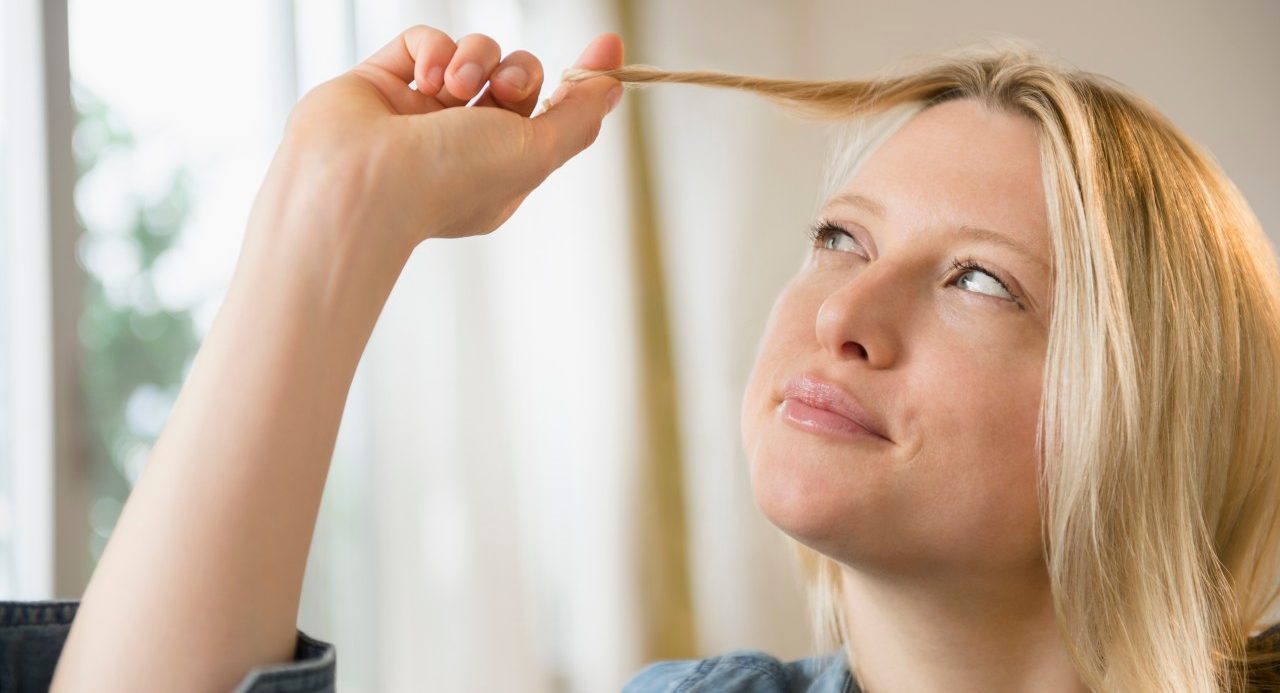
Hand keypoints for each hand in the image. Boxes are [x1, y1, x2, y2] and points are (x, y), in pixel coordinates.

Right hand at [255, 24, 624, 257]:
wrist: (361, 183)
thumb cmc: (448, 182)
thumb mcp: (536, 153)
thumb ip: (579, 116)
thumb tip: (613, 81)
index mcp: (501, 169)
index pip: (549, 115)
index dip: (578, 82)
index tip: (606, 46)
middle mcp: (462, 141)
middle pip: (516, 77)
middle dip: (520, 72)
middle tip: (506, 88)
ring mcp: (420, 112)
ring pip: (474, 54)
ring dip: (476, 59)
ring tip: (456, 86)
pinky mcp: (382, 82)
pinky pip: (424, 41)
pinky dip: (433, 49)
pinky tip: (427, 77)